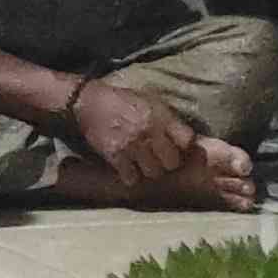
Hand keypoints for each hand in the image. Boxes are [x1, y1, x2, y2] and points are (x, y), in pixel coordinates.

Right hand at [69, 78, 195, 181]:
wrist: (90, 102)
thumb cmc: (123, 100)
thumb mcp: (150, 100)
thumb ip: (168, 117)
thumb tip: (185, 136)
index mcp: (162, 116)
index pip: (187, 141)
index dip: (185, 146)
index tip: (179, 147)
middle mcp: (150, 132)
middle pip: (172, 162)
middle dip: (168, 162)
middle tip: (161, 159)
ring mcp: (133, 146)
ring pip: (153, 173)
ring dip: (150, 171)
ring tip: (145, 165)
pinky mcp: (116, 156)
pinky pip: (131, 178)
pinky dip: (131, 176)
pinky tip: (128, 169)